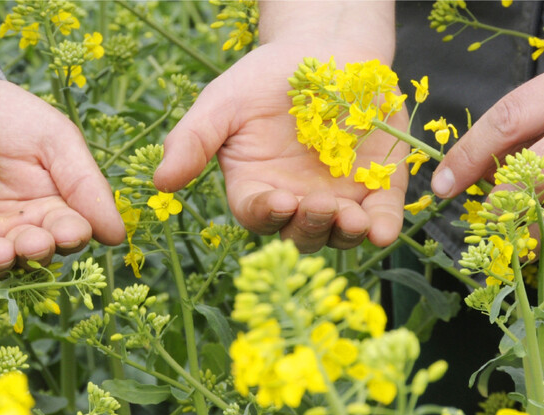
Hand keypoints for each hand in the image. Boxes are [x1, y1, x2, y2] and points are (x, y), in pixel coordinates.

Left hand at [0, 79, 125, 275]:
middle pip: (32, 254)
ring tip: (1, 252)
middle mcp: (17, 226)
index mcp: (51, 206)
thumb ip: (86, 184)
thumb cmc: (7, 113)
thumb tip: (119, 236)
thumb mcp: (55, 138)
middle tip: (33, 242)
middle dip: (34, 252)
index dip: (71, 236)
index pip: (69, 233)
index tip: (70, 230)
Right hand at [154, 39, 407, 252]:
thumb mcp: (222, 103)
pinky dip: (383, 228)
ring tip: (352, 218)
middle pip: (300, 234)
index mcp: (256, 187)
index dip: (268, 213)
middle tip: (320, 206)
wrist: (325, 49)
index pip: (257, 214)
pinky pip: (382, 217)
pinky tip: (382, 229)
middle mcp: (296, 203)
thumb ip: (192, 142)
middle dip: (310, 227)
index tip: (280, 201)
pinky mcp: (377, 187)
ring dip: (345, 234)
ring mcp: (339, 199)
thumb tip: (160, 184)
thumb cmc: (265, 77)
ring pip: (340, 235)